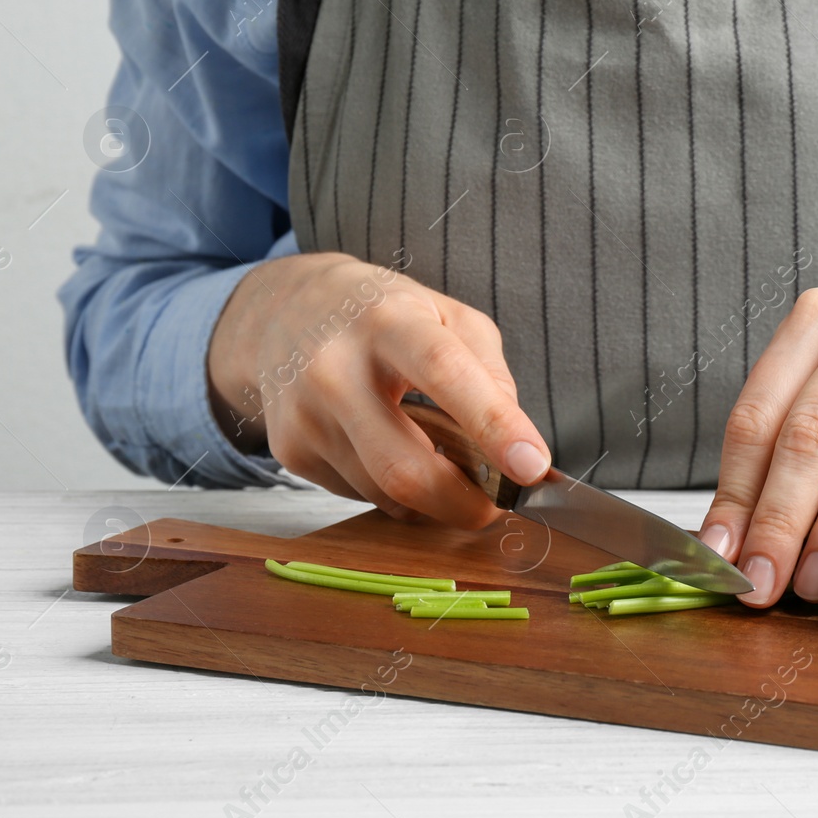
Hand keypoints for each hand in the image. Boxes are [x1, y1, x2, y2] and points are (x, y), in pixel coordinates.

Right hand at [206, 251, 548, 523]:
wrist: (284, 311)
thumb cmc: (383, 314)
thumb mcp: (447, 315)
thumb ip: (489, 372)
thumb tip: (516, 449)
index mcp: (388, 322)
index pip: (444, 373)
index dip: (494, 424)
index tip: (533, 467)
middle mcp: (335, 368)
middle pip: (405, 466)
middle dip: (463, 503)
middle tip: (496, 506)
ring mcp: (305, 415)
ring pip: (386, 492)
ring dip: (429, 494)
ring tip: (436, 456)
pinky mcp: (289, 451)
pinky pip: (360, 494)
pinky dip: (391, 489)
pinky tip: (387, 448)